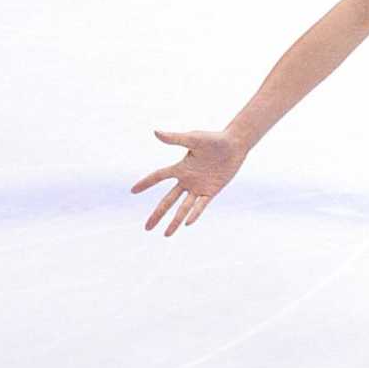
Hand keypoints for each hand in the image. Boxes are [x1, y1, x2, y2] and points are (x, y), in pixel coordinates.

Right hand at [132, 128, 247, 236]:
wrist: (235, 144)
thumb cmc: (214, 139)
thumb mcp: (193, 139)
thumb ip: (175, 139)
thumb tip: (156, 132)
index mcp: (180, 168)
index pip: (159, 176)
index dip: (146, 183)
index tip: (133, 191)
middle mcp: (187, 180)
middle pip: (168, 200)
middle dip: (157, 214)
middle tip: (146, 228)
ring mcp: (199, 187)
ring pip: (183, 207)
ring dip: (175, 221)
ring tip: (166, 235)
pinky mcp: (212, 191)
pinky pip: (201, 205)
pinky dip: (195, 213)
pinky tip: (187, 224)